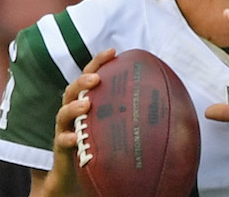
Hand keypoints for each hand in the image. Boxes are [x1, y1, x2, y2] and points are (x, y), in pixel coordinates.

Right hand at [43, 48, 116, 195]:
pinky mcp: (61, 149)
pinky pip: (61, 142)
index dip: (98, 62)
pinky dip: (67, 138)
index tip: (114, 51)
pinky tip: (75, 138)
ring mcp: (64, 129)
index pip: (91, 77)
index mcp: (86, 102)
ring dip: (73, 107)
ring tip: (86, 105)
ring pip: (62, 113)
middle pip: (72, 90)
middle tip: (96, 79)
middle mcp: (72, 112)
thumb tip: (168, 104)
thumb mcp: (115, 126)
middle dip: (83, 81)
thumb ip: (130, 113)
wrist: (75, 176)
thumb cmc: (99, 145)